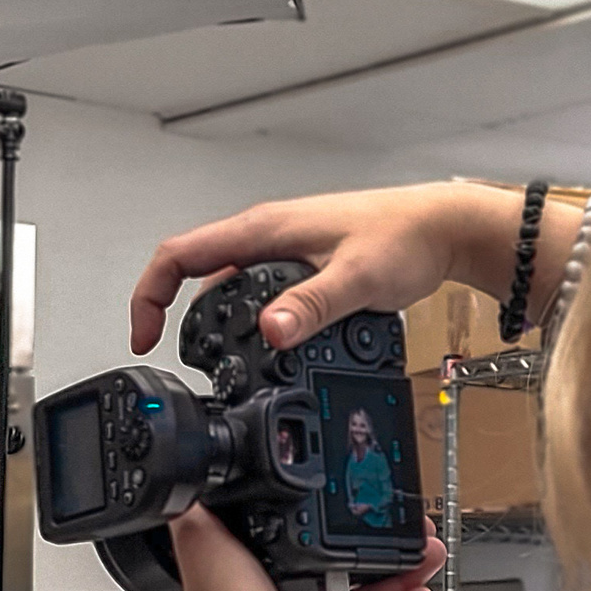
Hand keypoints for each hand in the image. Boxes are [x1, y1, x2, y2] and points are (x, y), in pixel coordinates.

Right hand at [128, 181, 557, 353]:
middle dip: (176, 316)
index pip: (179, 255)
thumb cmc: (404, 237)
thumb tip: (269, 331)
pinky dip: (246, 321)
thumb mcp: (355, 278)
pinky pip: (256, 293)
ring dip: (213, 321)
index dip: (150, 295)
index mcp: (262, 230)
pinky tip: (265, 347)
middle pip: (195, 273)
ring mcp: (281, 250)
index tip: (145, 337)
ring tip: (216, 362)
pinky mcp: (300, 267)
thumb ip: (310, 306)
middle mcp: (265, 236)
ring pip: (226, 286)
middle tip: (180, 361)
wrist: (444, 229)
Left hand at [170, 506, 443, 590]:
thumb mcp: (204, 537)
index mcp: (258, 573)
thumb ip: (199, 509)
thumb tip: (182, 482)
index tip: (366, 508)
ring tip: (428, 552)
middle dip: (380, 548)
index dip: (338, 525)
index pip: (306, 541)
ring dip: (400, 574)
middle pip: (344, 570)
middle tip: (410, 530)